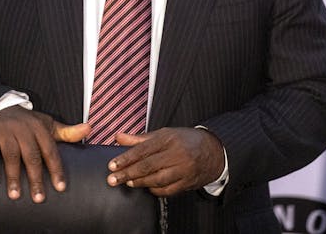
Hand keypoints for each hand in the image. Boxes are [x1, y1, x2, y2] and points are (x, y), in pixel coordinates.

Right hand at [0, 105, 89, 202]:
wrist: (1, 106)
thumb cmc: (28, 122)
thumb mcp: (48, 125)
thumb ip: (68, 132)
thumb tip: (89, 128)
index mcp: (40, 128)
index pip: (50, 151)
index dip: (56, 170)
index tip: (60, 187)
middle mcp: (24, 129)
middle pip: (31, 156)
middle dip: (36, 178)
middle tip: (39, 198)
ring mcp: (6, 131)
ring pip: (11, 155)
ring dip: (13, 176)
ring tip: (16, 195)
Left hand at [106, 127, 223, 196]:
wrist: (213, 150)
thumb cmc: (185, 140)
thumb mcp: (164, 134)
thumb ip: (139, 138)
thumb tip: (118, 137)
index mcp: (169, 139)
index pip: (143, 150)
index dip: (126, 158)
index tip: (112, 165)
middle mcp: (176, 153)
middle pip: (148, 166)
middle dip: (128, 173)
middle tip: (113, 179)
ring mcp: (183, 169)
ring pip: (157, 179)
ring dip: (140, 182)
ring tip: (128, 183)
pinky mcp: (188, 182)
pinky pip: (168, 190)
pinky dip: (155, 190)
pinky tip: (147, 187)